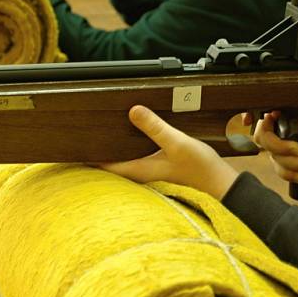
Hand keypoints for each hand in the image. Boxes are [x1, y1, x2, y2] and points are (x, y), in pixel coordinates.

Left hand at [99, 105, 238, 199]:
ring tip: (104, 135)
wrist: (222, 185)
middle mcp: (143, 173)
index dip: (89, 157)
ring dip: (116, 150)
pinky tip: (135, 138)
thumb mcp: (176, 143)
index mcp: (140, 169)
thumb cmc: (201, 169)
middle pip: (113, 164)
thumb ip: (155, 127)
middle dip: (100, 152)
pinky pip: (140, 158)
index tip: (75, 148)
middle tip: (85, 137)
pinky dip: (132, 149)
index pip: (106, 166)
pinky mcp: (162, 168)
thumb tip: (133, 111)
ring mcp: (153, 172)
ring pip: (126, 161)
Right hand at [254, 99, 297, 183]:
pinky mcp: (286, 159)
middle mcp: (278, 124)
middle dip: (278, 147)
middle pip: (262, 136)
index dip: (248, 114)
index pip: (260, 107)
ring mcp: (279, 142)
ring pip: (271, 155)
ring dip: (288, 164)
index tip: (248, 121)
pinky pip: (279, 169)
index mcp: (285, 107)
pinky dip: (287, 175)